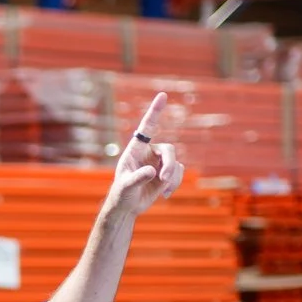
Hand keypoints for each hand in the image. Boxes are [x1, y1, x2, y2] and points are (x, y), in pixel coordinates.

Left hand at [104, 96, 185, 219]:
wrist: (127, 206)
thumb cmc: (122, 194)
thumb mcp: (126, 187)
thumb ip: (137, 178)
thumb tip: (152, 172)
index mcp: (135, 149)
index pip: (147, 127)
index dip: (155, 111)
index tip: (162, 95)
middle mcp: (149, 153)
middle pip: (169, 150)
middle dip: (169, 165)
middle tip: (163, 179)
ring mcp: (159, 162)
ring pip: (176, 163)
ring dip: (173, 177)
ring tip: (163, 191)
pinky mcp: (167, 173)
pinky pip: (179, 172)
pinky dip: (175, 183)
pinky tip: (164, 194)